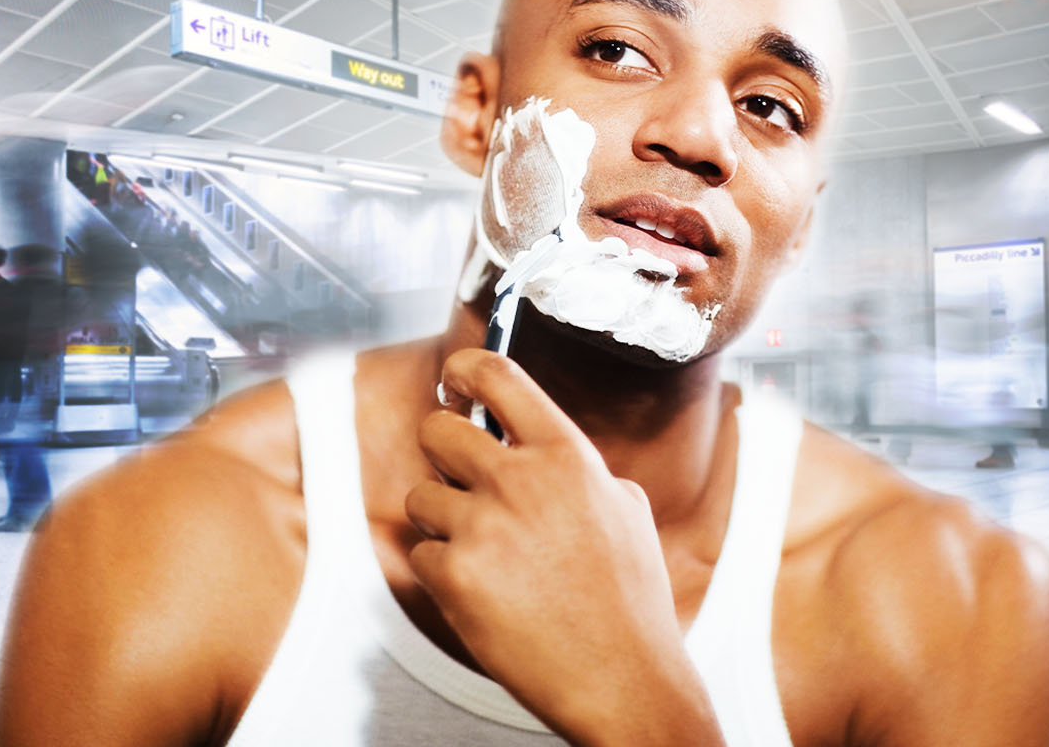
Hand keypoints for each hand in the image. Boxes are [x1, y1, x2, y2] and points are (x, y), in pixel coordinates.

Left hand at [405, 348, 722, 746]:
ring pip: (421, 496)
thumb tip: (534, 448)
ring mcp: (483, 526)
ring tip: (485, 553)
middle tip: (460, 478)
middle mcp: (521, 480)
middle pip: (437, 429)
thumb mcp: (625, 510)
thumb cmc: (629, 601)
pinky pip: (419, 554)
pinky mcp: (454, 576)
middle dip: (442, 452)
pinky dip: (441, 572)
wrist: (623, 678)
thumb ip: (575, 469)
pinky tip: (482, 591)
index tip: (454, 378)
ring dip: (442, 521)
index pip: (497, 375)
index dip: (464, 369)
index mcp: (567, 455)